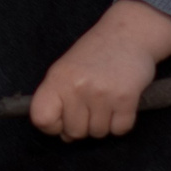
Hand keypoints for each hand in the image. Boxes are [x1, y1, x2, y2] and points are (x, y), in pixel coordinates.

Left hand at [29, 0, 170, 139]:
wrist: (129, 33)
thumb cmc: (96, 53)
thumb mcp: (67, 68)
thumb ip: (59, 100)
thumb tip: (64, 136)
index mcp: (57, 78)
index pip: (41, 118)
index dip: (52, 125)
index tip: (62, 117)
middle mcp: (77, 86)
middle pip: (74, 132)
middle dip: (83, 124)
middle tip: (91, 104)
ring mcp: (101, 93)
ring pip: (98, 133)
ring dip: (103, 122)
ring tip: (106, 99)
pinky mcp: (125, 98)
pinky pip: (119, 129)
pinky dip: (121, 122)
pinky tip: (120, 103)